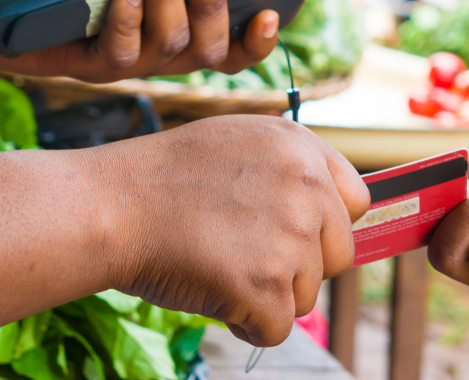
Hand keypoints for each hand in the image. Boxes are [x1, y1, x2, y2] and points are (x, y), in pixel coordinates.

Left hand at [0, 0, 279, 81]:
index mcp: (182, 30)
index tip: (271, 14)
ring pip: (170, 44)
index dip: (259, 42)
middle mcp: (164, 52)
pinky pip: (122, 50)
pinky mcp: (92, 65)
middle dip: (214, 3)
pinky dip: (128, 16)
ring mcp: (130, 62)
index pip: (233, 49)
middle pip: (211, 47)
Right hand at [95, 115, 369, 346]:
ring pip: (307, 295)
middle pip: (339, 255)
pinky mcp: (267, 284)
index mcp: (302, 149)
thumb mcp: (240, 141)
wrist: (113, 205)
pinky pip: (277, 328)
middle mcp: (308, 188)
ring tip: (219, 264)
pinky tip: (212, 290)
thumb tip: (326, 210)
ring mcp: (291, 237)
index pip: (355, 202)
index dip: (324, 226)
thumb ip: (289, 169)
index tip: (294, 235)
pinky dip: (245, 322)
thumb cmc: (164, 178)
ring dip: (268, 295)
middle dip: (300, 267)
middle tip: (246, 255)